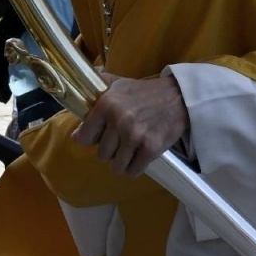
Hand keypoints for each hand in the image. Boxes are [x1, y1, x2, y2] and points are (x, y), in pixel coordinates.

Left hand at [71, 72, 188, 177]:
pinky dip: (134, 168)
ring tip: (128, 153)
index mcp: (106, 105)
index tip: (96, 138)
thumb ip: (97, 91)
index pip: (84, 137)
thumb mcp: (119, 84)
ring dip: (121, 163)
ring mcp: (135, 136)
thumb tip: (77, 100)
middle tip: (118, 143)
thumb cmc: (145, 92)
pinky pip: (134, 171)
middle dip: (109, 151)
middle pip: (101, 154)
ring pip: (116, 166)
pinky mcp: (151, 148)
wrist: (178, 97)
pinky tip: (138, 158)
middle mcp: (118, 121)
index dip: (89, 139)